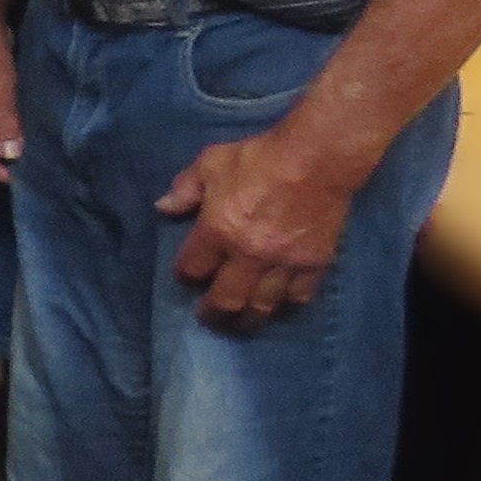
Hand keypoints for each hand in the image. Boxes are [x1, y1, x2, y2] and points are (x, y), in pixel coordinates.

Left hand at [161, 123, 358, 327]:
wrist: (318, 158)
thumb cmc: (260, 157)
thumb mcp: (211, 162)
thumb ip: (185, 188)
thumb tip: (162, 208)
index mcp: (218, 231)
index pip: (193, 268)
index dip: (186, 275)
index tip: (188, 277)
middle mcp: (248, 255)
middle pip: (226, 300)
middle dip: (214, 314)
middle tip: (209, 318)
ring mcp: (284, 262)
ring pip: (263, 306)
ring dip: (249, 319)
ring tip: (241, 323)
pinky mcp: (315, 263)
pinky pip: (300, 296)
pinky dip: (288, 305)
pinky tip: (281, 306)